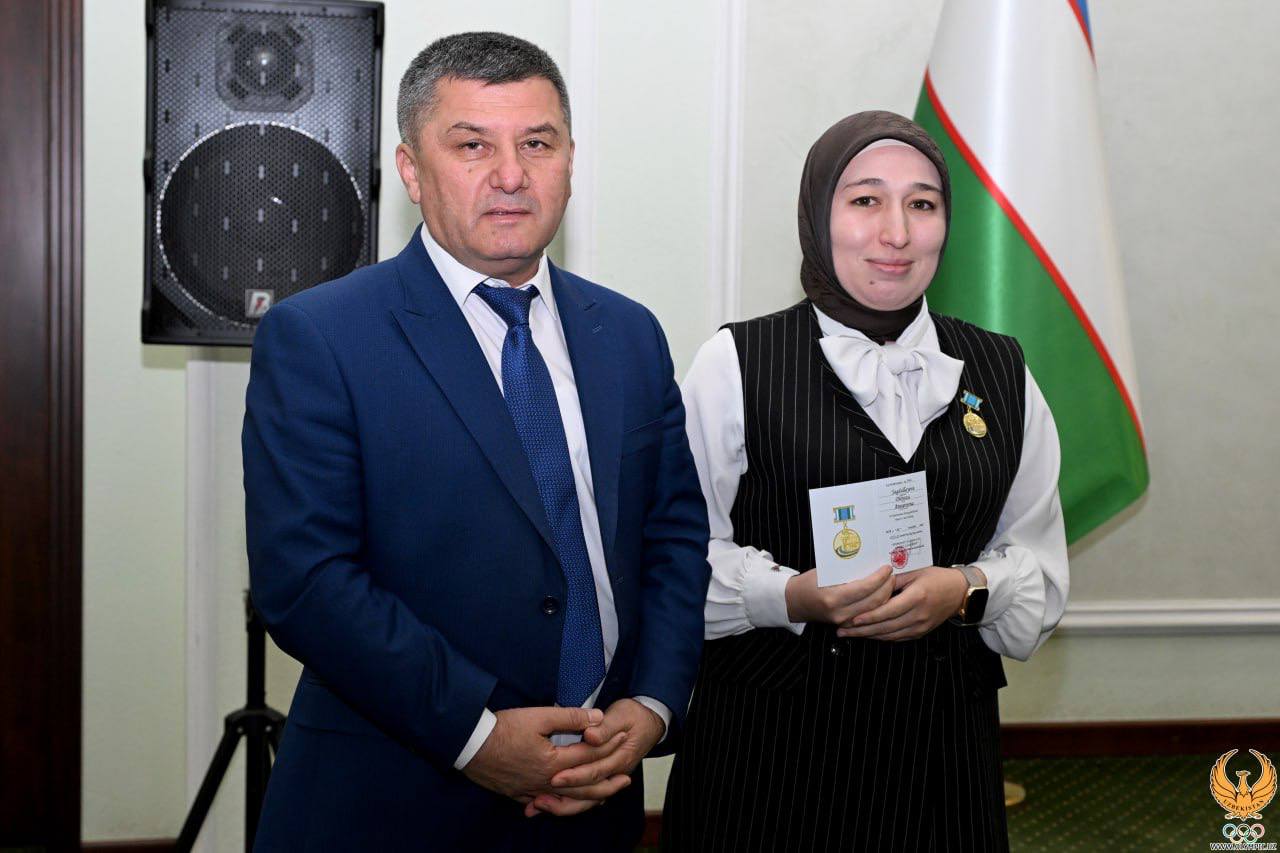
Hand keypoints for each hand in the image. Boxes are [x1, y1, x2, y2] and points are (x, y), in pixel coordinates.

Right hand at [462, 706, 626, 804]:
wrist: (469, 744)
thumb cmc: (503, 728)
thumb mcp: (538, 716)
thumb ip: (570, 717)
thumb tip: (597, 718)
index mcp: (554, 761)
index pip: (590, 755)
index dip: (610, 745)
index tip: (625, 737)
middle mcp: (546, 781)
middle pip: (584, 786)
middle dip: (608, 782)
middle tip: (626, 779)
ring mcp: (531, 790)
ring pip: (567, 800)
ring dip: (588, 798)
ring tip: (603, 796)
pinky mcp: (518, 793)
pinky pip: (544, 804)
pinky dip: (560, 805)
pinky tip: (565, 803)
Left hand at [523, 698, 665, 817]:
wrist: (649, 721)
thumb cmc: (633, 715)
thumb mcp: (621, 715)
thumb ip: (605, 727)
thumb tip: (591, 736)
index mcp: (620, 758)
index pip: (595, 771)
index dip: (574, 775)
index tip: (554, 777)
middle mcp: (615, 773)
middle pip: (589, 792)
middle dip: (562, 797)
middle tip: (539, 798)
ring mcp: (610, 778)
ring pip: (586, 801)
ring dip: (562, 805)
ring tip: (538, 804)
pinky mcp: (602, 779)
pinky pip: (585, 798)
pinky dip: (566, 803)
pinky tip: (546, 804)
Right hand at [784, 564, 894, 624]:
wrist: (795, 602)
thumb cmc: (808, 583)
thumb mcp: (825, 573)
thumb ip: (847, 571)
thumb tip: (870, 562)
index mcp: (832, 597)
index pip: (864, 588)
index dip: (879, 578)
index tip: (887, 568)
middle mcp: (840, 612)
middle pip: (874, 601)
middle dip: (887, 587)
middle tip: (892, 574)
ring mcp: (843, 621)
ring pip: (874, 611)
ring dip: (886, 597)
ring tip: (890, 583)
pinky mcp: (846, 625)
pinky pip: (867, 616)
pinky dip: (877, 606)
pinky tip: (883, 596)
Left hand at [836, 566, 971, 640]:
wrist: (959, 592)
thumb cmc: (936, 577)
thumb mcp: (915, 571)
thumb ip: (893, 578)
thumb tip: (870, 582)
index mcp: (917, 597)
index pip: (889, 610)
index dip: (870, 616)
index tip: (853, 618)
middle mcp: (918, 615)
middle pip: (886, 626)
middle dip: (862, 630)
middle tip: (842, 630)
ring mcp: (920, 626)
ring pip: (890, 635)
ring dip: (868, 636)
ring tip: (849, 634)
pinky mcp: (921, 632)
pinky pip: (897, 637)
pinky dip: (881, 637)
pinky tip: (867, 635)